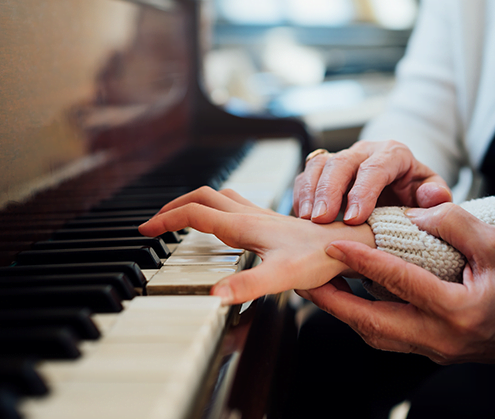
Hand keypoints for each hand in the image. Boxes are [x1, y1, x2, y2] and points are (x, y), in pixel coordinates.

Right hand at [139, 186, 375, 304]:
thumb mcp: (281, 276)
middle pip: (200, 197)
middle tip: (155, 222)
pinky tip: (220, 223)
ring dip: (192, 202)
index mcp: (242, 225)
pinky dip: (214, 208)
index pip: (193, 214)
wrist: (349, 242)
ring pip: (217, 197)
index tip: (145, 230)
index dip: (165, 220)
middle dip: (172, 206)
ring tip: (178, 217)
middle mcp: (248, 215)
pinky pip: (232, 204)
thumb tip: (214, 297)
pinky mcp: (270, 220)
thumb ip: (247, 286)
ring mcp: (259, 215)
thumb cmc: (320, 257)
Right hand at [294, 141, 451, 224]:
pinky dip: (301, 195)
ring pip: (319, 165)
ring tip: (307, 219)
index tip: (353, 219)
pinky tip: (301, 217)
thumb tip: (432, 195)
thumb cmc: (415, 195)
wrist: (400, 189)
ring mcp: (342, 158)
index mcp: (394, 154)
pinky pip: (306, 176)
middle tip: (321, 219)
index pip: (375, 167)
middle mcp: (365, 151)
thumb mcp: (432, 196)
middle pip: (341, 162)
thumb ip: (437, 197)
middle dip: (329, 191)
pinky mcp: (324, 170)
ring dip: (310, 192)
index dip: (362, 192)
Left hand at [298, 203, 494, 364]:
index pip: (401, 282)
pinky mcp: (428, 351)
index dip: (363, 262)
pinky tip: (345, 297)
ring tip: (314, 286)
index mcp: (460, 311)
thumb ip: (456, 224)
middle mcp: (441, 338)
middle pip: (372, 323)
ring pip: (374, 334)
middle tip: (301, 280)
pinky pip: (385, 336)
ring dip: (342, 311)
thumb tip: (413, 214)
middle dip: (333, 303)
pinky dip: (360, 316)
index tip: (332, 244)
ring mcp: (433, 350)